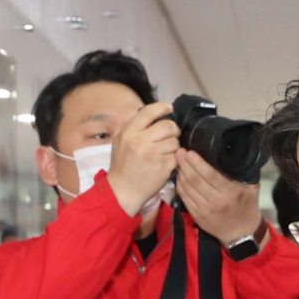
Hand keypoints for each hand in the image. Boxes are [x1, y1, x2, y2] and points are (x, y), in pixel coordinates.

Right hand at [108, 102, 179, 217]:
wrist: (123, 191)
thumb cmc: (122, 165)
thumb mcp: (121, 141)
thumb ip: (135, 127)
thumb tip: (154, 114)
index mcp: (129, 132)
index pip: (149, 112)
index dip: (162, 108)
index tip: (169, 109)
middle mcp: (141, 141)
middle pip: (168, 126)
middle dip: (173, 129)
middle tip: (171, 134)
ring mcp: (153, 154)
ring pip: (175, 141)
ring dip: (174, 145)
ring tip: (166, 151)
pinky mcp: (164, 167)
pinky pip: (177, 156)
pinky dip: (175, 158)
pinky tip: (167, 162)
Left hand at [174, 147, 262, 245]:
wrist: (241, 233)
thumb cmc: (247, 206)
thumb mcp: (251, 188)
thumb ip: (242, 173)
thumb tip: (232, 154)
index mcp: (231, 193)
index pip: (211, 176)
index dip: (198, 163)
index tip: (189, 152)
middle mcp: (217, 202)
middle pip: (196, 180)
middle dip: (185, 164)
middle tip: (179, 151)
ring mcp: (205, 210)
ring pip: (188, 188)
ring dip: (181, 173)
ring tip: (178, 161)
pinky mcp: (197, 216)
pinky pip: (185, 198)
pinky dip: (180, 186)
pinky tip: (179, 176)